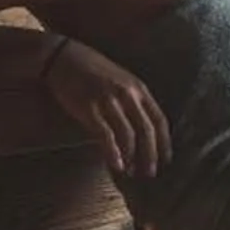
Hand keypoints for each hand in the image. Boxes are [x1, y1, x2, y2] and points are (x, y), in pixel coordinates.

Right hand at [41, 37, 170, 178]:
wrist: (63, 56)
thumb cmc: (92, 70)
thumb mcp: (121, 80)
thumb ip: (134, 100)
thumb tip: (143, 129)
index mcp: (139, 88)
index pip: (159, 119)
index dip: (164, 142)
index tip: (166, 160)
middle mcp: (128, 94)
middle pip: (147, 130)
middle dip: (151, 155)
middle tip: (150, 173)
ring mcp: (108, 100)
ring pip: (128, 135)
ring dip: (131, 157)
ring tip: (130, 172)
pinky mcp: (89, 108)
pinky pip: (105, 135)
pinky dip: (113, 153)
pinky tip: (116, 165)